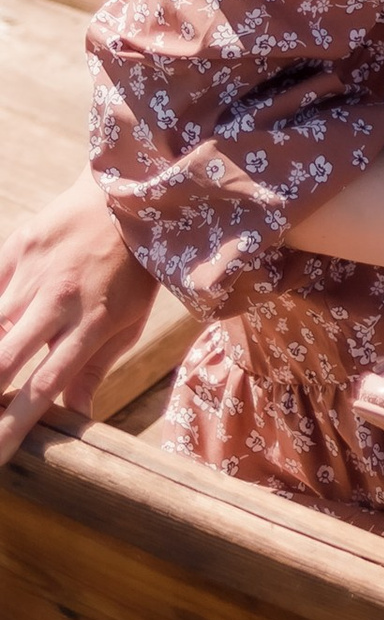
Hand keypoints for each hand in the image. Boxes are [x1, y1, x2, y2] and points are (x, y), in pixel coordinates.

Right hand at [0, 174, 154, 459]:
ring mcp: (35, 272)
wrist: (132, 194)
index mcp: (93, 322)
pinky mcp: (18, 247)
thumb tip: (74, 422)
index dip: (15, 425)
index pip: (44, 385)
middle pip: (5, 361)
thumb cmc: (134, 268)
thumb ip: (94, 371)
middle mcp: (60, 299)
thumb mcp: (130, 321)